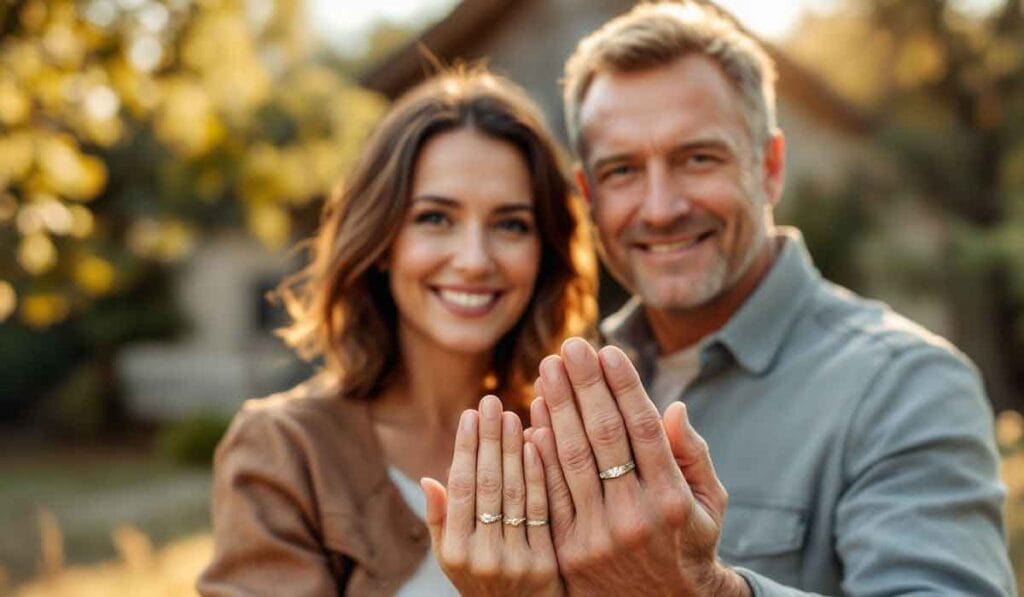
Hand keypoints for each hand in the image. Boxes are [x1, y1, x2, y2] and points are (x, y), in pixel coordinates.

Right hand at [421, 395, 563, 596]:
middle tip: (491, 401)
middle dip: (489, 439)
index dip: (465, 448)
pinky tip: (538, 443)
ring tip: (512, 414)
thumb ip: (440, 519)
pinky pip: (541, 509)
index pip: (460, 488)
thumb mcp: (450, 557)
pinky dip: (539, 474)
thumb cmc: (481, 580)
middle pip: (487, 485)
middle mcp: (481, 555)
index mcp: (454, 549)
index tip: (470, 414)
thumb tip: (428, 478)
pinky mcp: (544, 563)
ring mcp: (514, 559)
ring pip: (514, 493)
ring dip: (513, 449)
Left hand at [527, 338, 748, 596]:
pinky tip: (534, 420)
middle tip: (570, 348)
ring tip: (548, 371)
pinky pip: (549, 493)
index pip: (643, 428)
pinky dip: (540, 455)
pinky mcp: (570, 550)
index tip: (608, 350)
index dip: (624, 386)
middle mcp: (635, 514)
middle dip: (584, 386)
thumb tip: (674, 408)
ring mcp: (599, 535)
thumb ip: (693, 454)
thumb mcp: (709, 502)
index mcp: (672, 497)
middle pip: (603, 437)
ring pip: (572, 460)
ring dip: (557, 410)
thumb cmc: (689, 541)